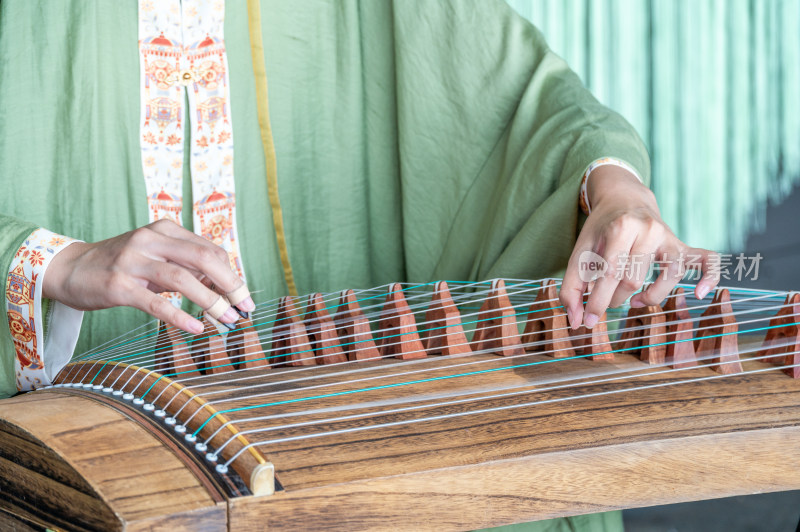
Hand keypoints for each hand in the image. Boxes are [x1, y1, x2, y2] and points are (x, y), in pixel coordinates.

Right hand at [43, 219, 254, 333]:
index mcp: (165, 230)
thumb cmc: (120, 265)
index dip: (232, 275)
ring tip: (229, 319)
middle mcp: (151, 240)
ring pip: (183, 279)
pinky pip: (156, 303)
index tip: (244, 297)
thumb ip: (186, 265)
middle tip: (246, 307)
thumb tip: (224, 285)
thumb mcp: (156, 256)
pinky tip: (197, 327)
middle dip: (231, 285)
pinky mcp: (119, 285)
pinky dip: (180, 316)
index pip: (210, 251)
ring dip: (211, 302)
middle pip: (204, 259)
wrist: (69, 268)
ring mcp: (133, 262)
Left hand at [559, 166, 719, 328]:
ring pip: (669, 275)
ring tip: (633, 302)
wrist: (623, 199)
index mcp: (620, 228)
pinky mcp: (682, 245)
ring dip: (649, 296)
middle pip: (634, 278)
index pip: (609, 274)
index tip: (588, 322)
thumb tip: (574, 321)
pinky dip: (710, 276)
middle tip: (605, 301)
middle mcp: (648, 229)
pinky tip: (700, 293)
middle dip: (615, 298)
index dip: (598, 302)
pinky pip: (706, 260)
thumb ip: (571, 286)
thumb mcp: (579, 252)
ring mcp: (669, 236)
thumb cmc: (600, 231)